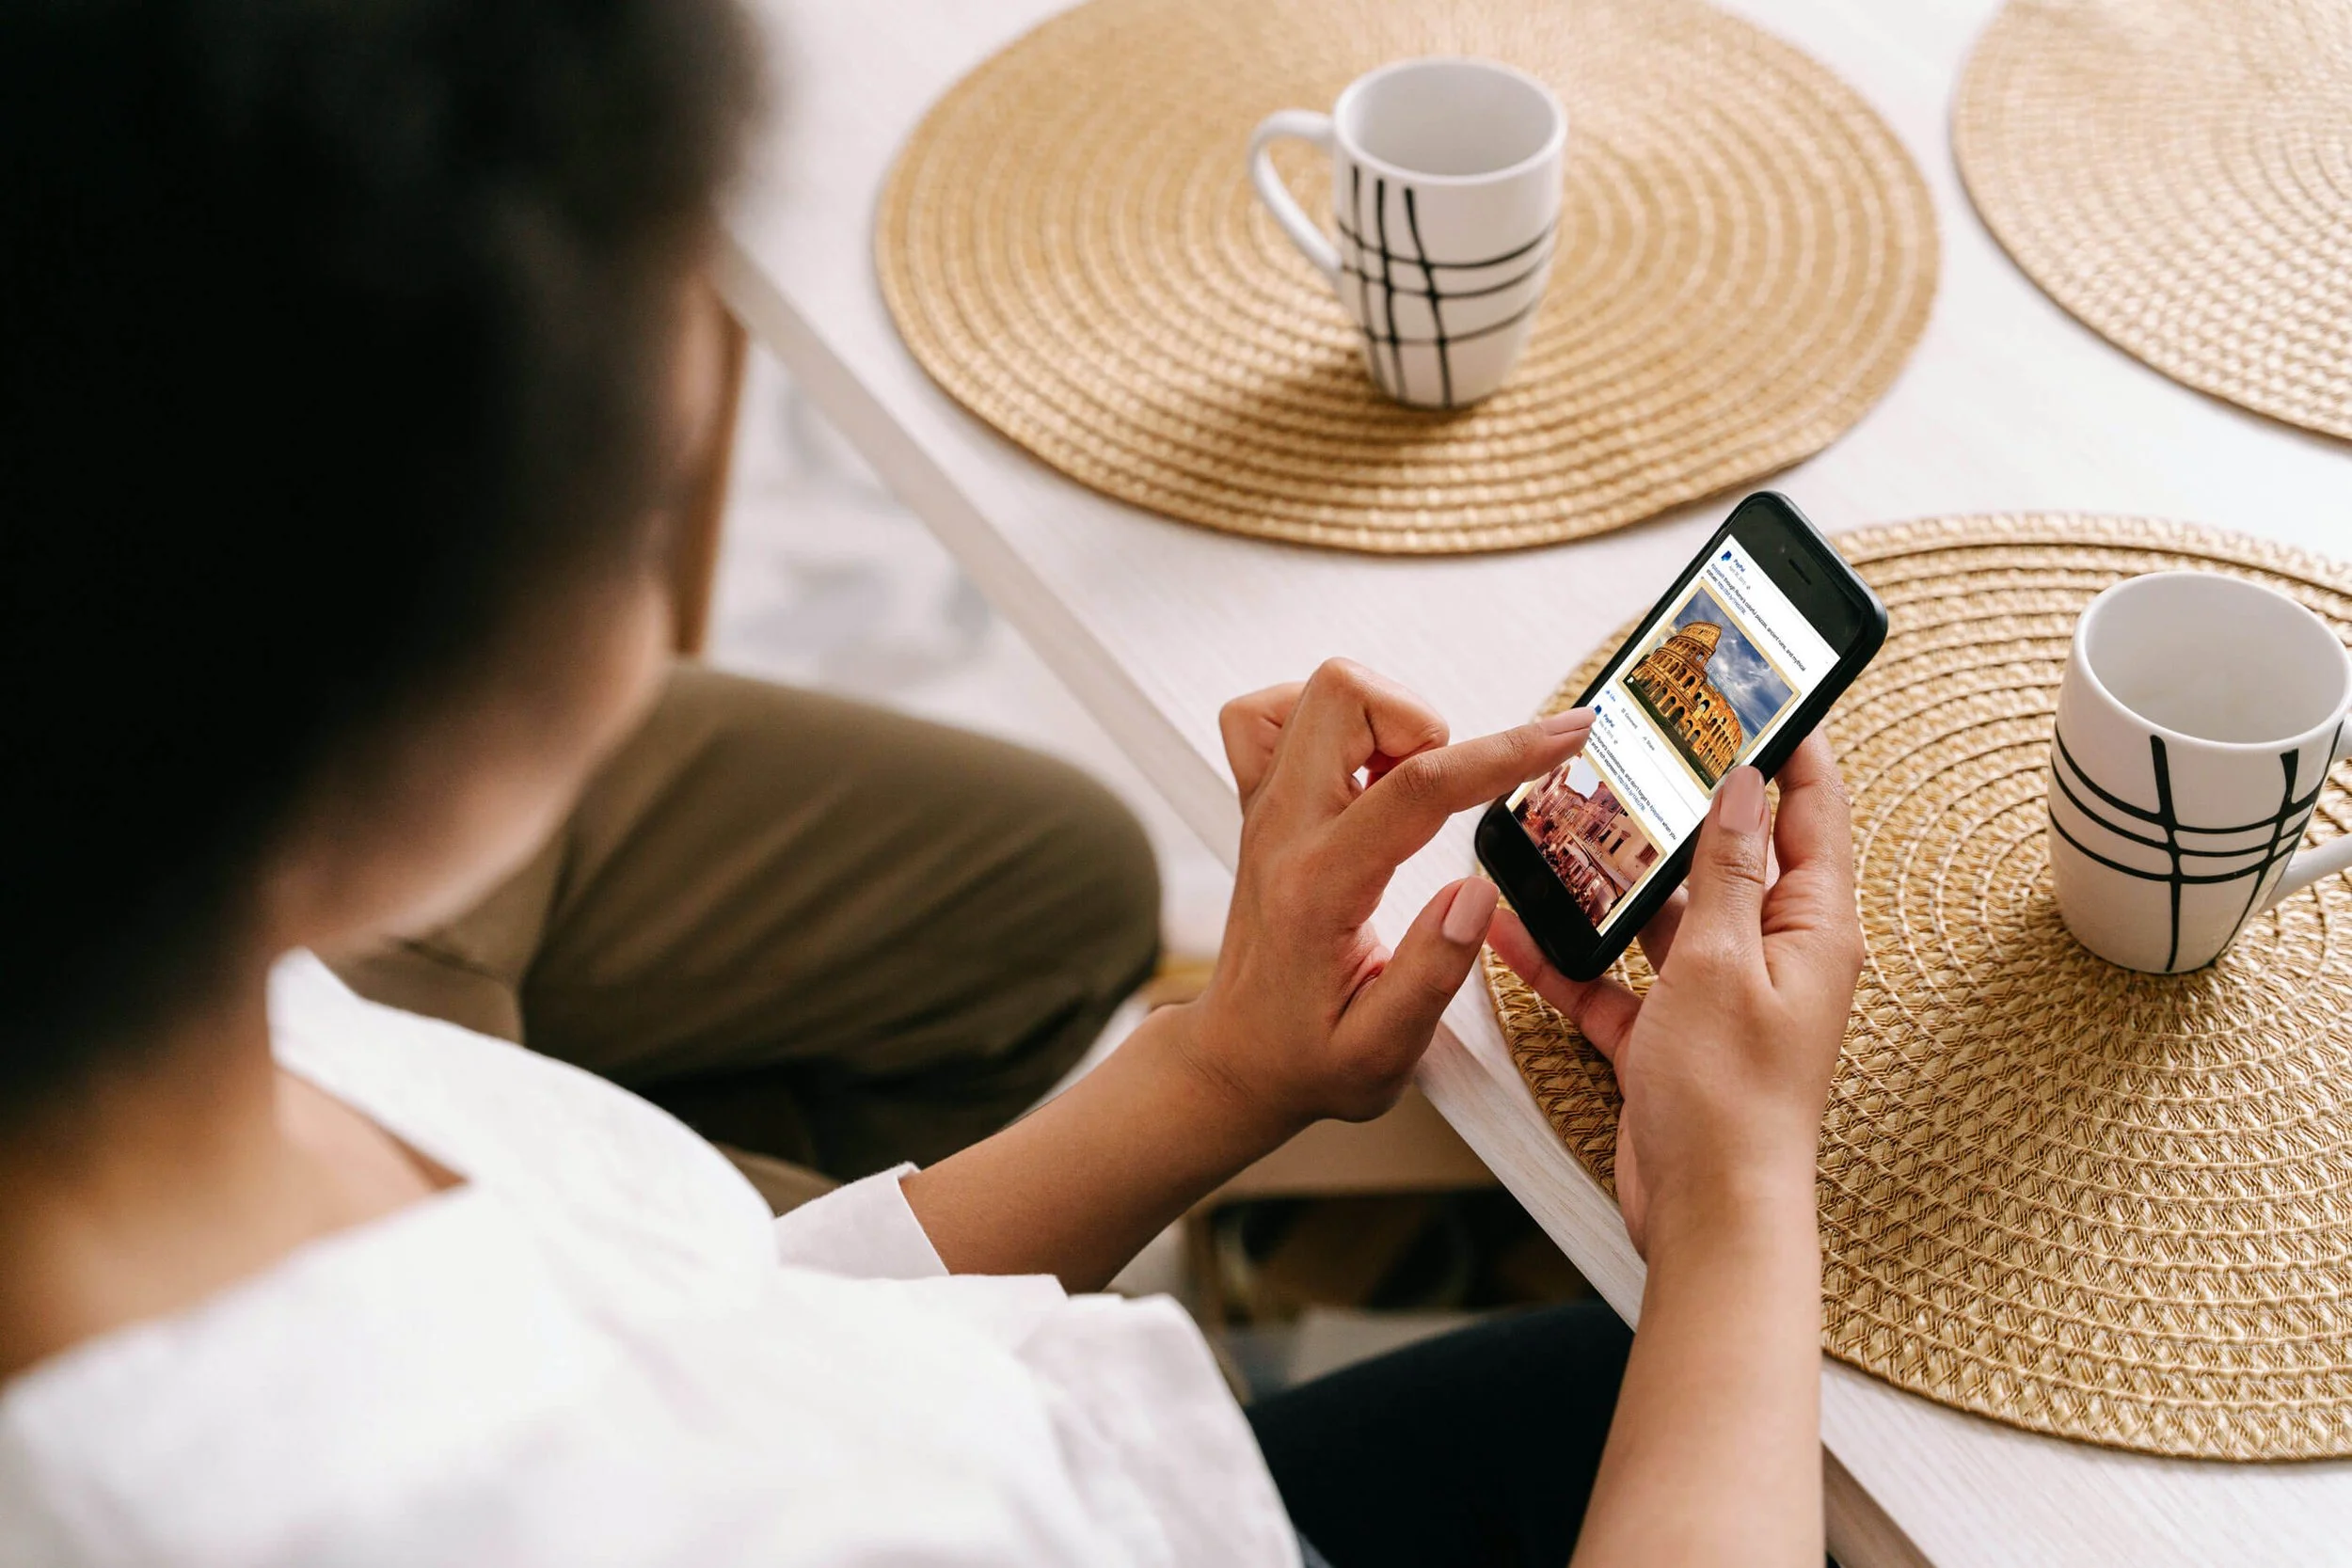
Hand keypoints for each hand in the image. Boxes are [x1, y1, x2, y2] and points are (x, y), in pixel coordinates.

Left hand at [1180, 660, 1593, 1135]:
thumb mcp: (1382, 1052)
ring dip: (1385, 718)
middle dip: (1426, 720)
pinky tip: (1364, 772)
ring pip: (1315, 691)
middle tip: (1451, 789)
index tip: (1570, 733)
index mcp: (1320, 886)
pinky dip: (1330, 719)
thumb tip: (1478, 892)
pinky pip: (1272, 714)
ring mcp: (1263, 808)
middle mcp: (1281, 829)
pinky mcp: (1258, 803)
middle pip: (1343, 695)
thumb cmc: (1307, 1059)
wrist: (1236, 1058)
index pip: (1417, 787)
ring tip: (1411, 788)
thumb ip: (1433, 972)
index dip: (1506, 753)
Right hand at [1488, 730, 1863, 1255]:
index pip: (1812, 809)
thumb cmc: (1732, 1102)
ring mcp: (1718, 996)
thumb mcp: (1724, 963)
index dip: (1791, 745)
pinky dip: (1569, 959)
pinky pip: (1614, 979)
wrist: (1707, 1219)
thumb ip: (1730, 870)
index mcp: (1812, 927)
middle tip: (1631, 748)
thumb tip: (1745, 785)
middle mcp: (1773, 955)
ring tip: (1557, 829)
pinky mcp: (1668, 1036)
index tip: (1755, 692)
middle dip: (1675, 806)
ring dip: (1609, 882)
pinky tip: (1514, 931)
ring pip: (1661, 914)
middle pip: (1729, 855)